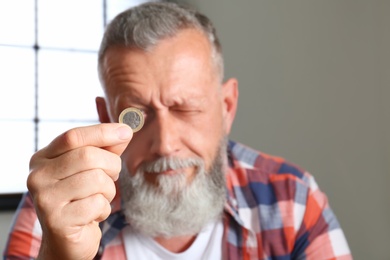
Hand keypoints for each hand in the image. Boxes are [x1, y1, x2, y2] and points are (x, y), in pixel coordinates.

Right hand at [27, 123, 131, 259]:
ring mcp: (45, 198)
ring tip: (98, 199)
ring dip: (108, 191)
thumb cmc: (81, 199)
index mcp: (43, 158)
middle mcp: (38, 176)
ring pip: (97, 180)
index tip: (127, 131)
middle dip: (112, 166)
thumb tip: (124, 130)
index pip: (73, 136)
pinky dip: (104, 209)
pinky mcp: (57, 220)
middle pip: (89, 157)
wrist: (67, 240)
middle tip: (111, 177)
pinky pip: (97, 204)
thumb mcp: (92, 169)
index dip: (103, 132)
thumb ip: (105, 149)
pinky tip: (92, 215)